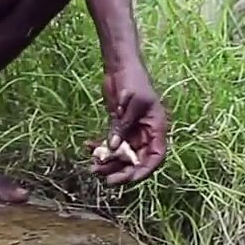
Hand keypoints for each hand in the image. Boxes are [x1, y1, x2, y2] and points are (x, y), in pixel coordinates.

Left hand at [88, 65, 166, 184]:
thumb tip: (114, 146)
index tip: (128, 178)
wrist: (120, 66)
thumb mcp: (130, 103)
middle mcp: (146, 133)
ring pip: (122, 155)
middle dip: (121, 170)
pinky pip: (111, 144)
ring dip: (108, 163)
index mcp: (157, 127)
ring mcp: (132, 131)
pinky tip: (87, 147)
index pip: (155, 156)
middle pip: (136, 160)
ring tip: (92, 168)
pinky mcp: (119, 127)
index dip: (144, 170)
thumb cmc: (132, 80)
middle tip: (104, 179)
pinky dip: (100, 148)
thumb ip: (122, 125)